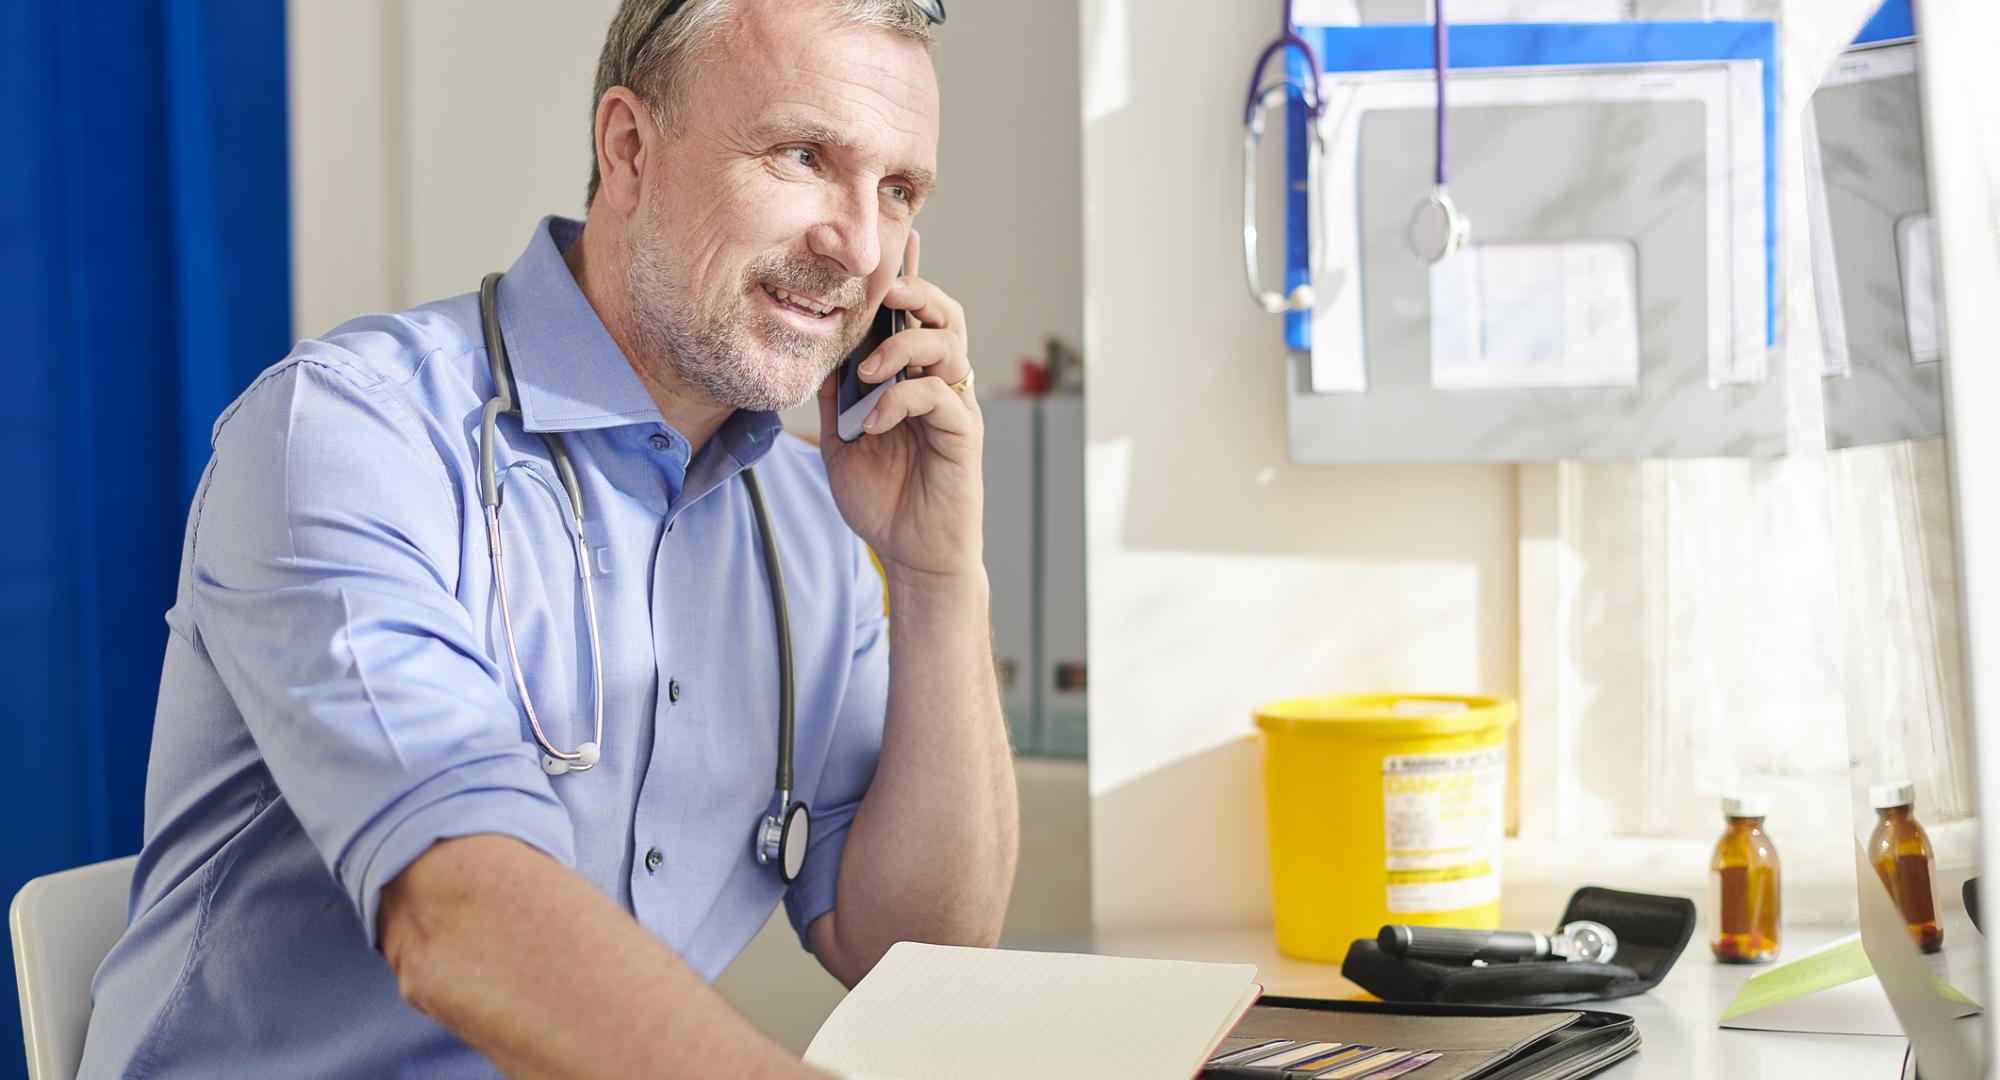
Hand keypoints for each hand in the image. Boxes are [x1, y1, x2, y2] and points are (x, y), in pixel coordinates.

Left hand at [817, 230, 981, 582]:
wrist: (912, 555)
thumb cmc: (883, 498)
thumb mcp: (840, 438)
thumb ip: (833, 395)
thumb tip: (813, 349)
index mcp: (912, 377)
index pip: (911, 316)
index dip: (903, 278)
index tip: (891, 242)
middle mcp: (940, 384)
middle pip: (944, 314)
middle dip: (915, 292)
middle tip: (882, 292)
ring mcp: (955, 408)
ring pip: (948, 345)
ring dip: (902, 347)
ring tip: (866, 371)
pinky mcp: (963, 436)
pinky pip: (939, 397)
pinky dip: (901, 401)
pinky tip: (872, 424)